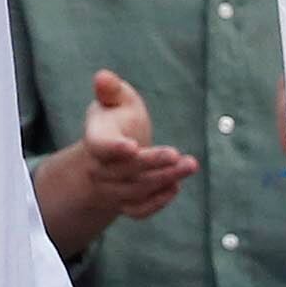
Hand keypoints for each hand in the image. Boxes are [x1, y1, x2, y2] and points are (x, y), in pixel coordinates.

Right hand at [76, 68, 197, 222]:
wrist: (110, 151)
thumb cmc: (115, 118)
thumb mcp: (114, 99)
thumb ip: (110, 90)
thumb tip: (102, 76)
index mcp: (95, 140)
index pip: (101, 147)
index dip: (114, 149)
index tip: (133, 147)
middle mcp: (99, 168)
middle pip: (126, 170)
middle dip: (154, 164)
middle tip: (181, 157)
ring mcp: (110, 189)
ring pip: (136, 190)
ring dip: (164, 179)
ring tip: (190, 165)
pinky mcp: (123, 203)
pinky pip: (137, 210)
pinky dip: (156, 202)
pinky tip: (175, 186)